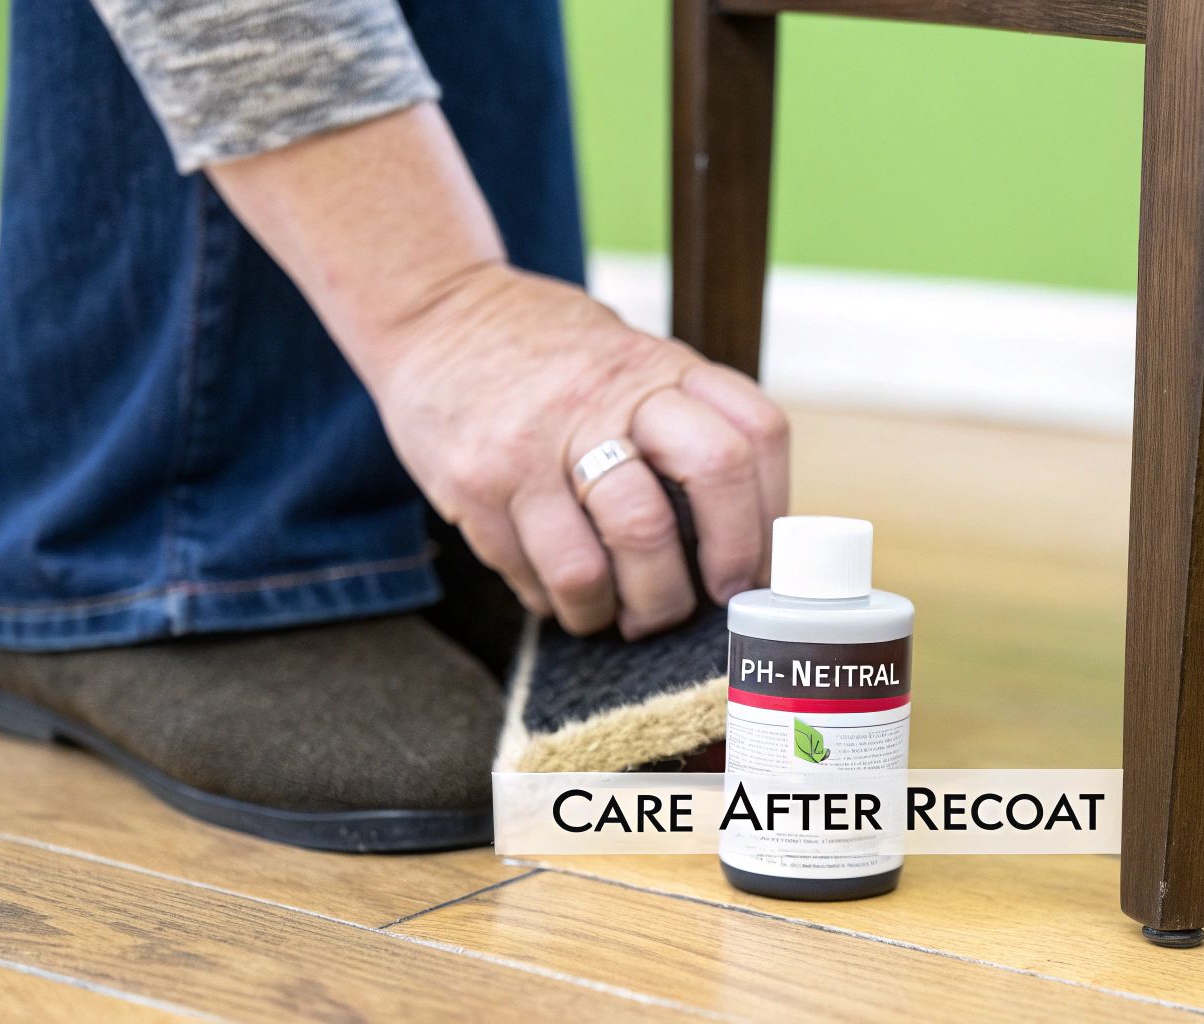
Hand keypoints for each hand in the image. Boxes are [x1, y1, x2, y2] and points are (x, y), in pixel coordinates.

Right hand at [360, 262, 787, 638]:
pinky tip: (566, 593)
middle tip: (706, 600)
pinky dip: (564, 604)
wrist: (433, 311)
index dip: (770, 511)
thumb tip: (743, 531)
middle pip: (705, 479)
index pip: (755, 432)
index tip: (760, 560)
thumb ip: (682, 419)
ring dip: (631, 609)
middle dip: (721, 565)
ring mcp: (535, 445)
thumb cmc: (547, 350)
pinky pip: (538, 577)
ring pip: (613, 556)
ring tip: (627, 615)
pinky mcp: (478, 488)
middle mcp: (604, 399)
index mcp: (658, 367)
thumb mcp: (630, 356)